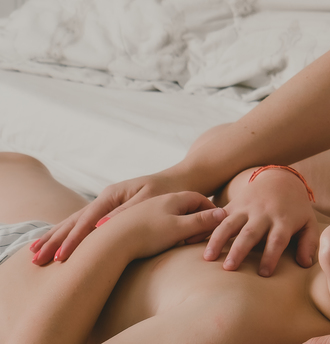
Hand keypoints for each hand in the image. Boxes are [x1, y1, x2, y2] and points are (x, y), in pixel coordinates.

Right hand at [31, 171, 192, 265]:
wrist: (184, 179)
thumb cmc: (171, 190)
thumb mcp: (151, 199)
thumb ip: (128, 212)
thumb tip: (101, 226)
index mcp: (114, 194)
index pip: (88, 218)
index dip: (75, 238)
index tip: (63, 256)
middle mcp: (107, 197)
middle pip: (74, 219)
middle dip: (56, 239)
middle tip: (37, 258)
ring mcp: (107, 204)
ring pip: (75, 221)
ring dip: (56, 237)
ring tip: (36, 253)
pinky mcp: (111, 211)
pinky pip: (84, 224)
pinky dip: (69, 234)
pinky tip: (56, 244)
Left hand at [101, 191, 226, 260]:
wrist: (111, 242)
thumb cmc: (147, 234)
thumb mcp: (180, 228)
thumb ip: (202, 221)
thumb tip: (222, 215)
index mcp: (173, 199)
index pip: (199, 199)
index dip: (210, 211)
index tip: (216, 224)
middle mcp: (159, 201)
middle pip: (185, 207)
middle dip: (195, 220)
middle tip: (197, 238)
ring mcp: (145, 210)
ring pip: (169, 216)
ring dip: (179, 227)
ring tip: (180, 243)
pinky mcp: (134, 222)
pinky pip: (156, 223)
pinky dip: (164, 232)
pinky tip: (160, 245)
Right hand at [205, 166, 319, 275]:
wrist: (279, 179)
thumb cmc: (295, 208)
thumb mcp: (308, 222)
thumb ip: (309, 242)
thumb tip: (305, 264)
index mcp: (283, 220)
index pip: (277, 240)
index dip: (271, 256)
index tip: (263, 274)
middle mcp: (263, 214)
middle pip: (250, 233)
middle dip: (239, 250)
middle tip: (229, 268)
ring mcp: (246, 208)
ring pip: (229, 224)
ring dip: (217, 240)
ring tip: (208, 258)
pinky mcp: (233, 205)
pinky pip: (217, 217)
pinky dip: (204, 228)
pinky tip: (190, 241)